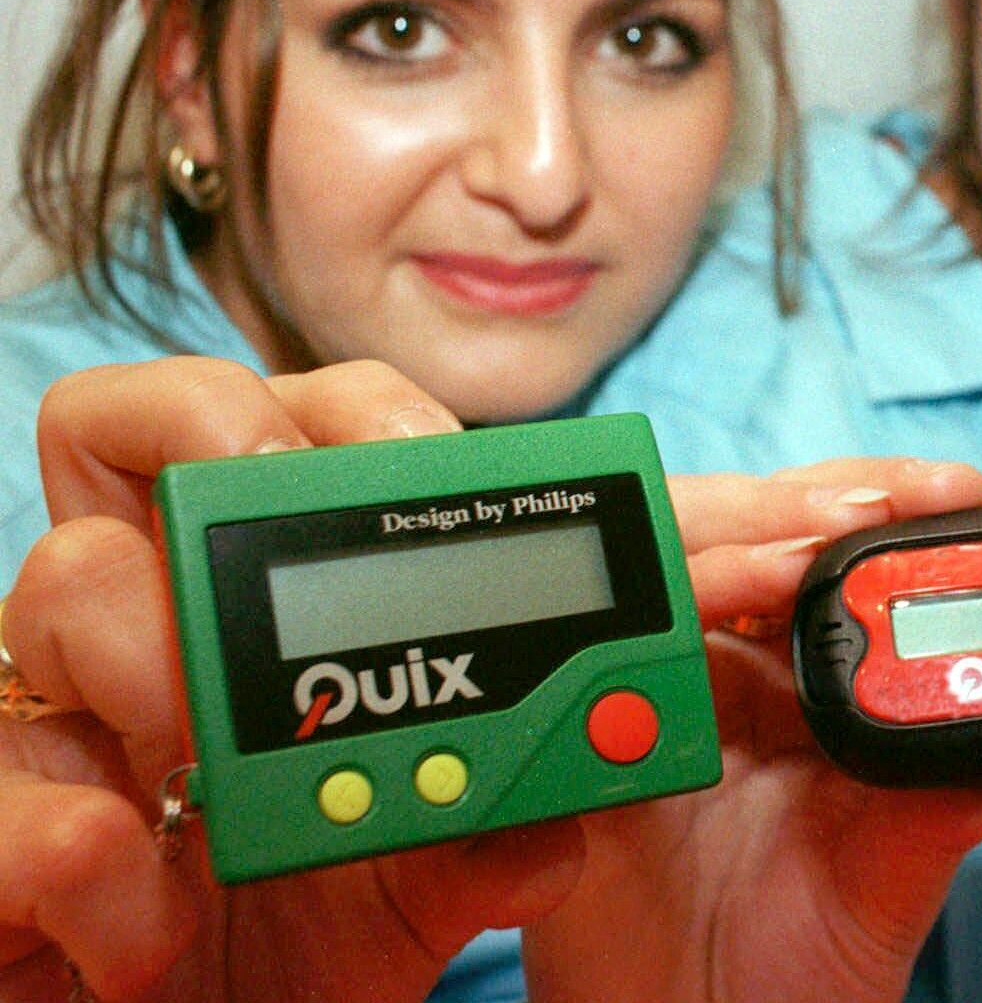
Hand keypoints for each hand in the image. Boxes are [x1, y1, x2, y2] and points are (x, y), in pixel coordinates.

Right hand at [3, 357, 583, 1001]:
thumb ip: (488, 843)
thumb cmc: (288, 954)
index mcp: (255, 618)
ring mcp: (48, 724)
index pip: (278, 436)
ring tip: (208, 765)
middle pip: (124, 428)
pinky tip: (149, 931)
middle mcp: (138, 637)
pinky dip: (78, 854)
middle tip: (288, 502)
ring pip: (54, 576)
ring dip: (152, 643)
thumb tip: (553, 827)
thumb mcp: (417, 893)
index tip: (427, 458)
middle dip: (218, 428)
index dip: (347, 412)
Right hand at [522, 469, 981, 1001]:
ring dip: (755, 536)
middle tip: (913, 494)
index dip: (915, 510)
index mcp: (814, 684)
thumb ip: (958, 810)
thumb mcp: (892, 880)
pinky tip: (713, 612)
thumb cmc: (794, 962)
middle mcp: (738, 671)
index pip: (856, 556)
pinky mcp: (590, 743)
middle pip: (769, 533)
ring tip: (823, 540)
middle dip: (840, 495)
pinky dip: (653, 619)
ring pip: (686, 564)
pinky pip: (598, 660)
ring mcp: (663, 695)